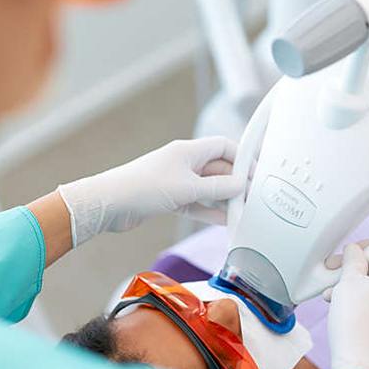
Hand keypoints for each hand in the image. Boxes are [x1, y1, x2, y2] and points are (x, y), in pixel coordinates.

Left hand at [58, 137, 244, 246]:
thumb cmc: (143, 188)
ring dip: (224, 201)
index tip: (258, 173)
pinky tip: (224, 222)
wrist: (109, 204)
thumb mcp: (187, 188)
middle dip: (235, 184)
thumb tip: (241, 186)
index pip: (224, 147)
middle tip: (254, 199)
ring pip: (208, 189)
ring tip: (242, 213)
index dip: (243, 158)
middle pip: (218, 170)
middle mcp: (184, 164)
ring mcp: (176, 182)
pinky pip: (196, 203)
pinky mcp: (169, 199)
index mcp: (188, 151)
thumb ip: (217, 189)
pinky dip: (209, 211)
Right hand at [327, 242, 368, 368]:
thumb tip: (356, 251)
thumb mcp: (347, 284)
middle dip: (358, 268)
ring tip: (333, 296)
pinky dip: (361, 304)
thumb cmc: (354, 326)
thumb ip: (353, 262)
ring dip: (355, 287)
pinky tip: (342, 312)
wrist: (361, 368)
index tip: (356, 250)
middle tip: (336, 273)